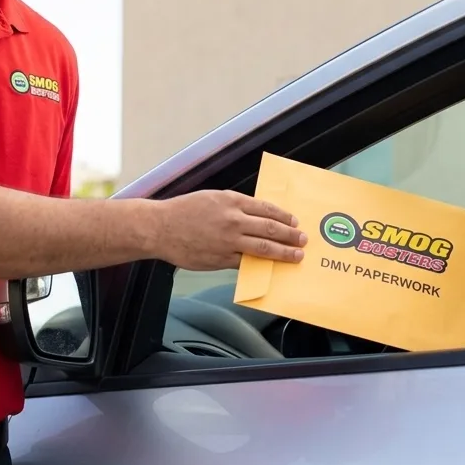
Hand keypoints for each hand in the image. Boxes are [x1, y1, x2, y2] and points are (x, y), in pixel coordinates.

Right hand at [152, 190, 306, 270]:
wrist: (161, 227)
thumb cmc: (184, 210)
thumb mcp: (213, 198)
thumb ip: (236, 206)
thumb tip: (258, 216)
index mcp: (232, 201)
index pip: (266, 208)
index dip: (284, 216)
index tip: (294, 221)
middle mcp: (233, 220)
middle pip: (269, 228)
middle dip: (290, 235)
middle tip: (303, 239)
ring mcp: (227, 242)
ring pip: (262, 248)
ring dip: (283, 252)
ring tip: (296, 255)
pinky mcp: (220, 259)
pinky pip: (244, 262)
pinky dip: (259, 264)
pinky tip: (270, 266)